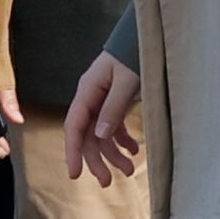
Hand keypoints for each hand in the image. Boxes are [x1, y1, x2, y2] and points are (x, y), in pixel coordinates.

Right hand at [63, 50, 142, 184]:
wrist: (146, 36)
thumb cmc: (135, 54)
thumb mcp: (127, 81)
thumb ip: (113, 107)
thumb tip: (100, 135)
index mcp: (88, 91)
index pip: (74, 126)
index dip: (73, 151)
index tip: (76, 174)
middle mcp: (91, 97)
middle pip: (87, 135)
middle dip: (97, 160)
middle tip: (108, 182)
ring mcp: (102, 99)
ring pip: (101, 134)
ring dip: (113, 153)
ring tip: (129, 170)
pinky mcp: (115, 100)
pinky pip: (113, 125)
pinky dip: (122, 140)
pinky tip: (133, 150)